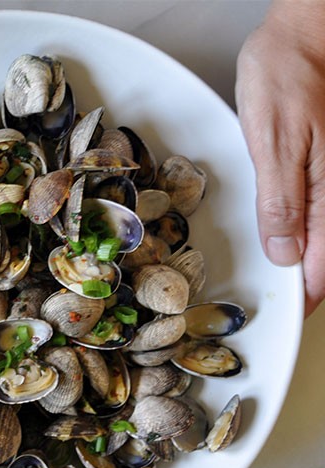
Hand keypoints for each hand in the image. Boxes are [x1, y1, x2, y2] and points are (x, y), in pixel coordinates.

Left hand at [236, 0, 324, 316]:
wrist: (307, 29)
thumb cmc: (288, 74)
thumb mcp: (273, 141)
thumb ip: (281, 201)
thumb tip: (285, 253)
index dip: (309, 295)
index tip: (291, 316)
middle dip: (315, 281)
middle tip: (291, 304)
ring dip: (317, 259)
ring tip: (294, 280)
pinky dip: (316, 232)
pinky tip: (300, 237)